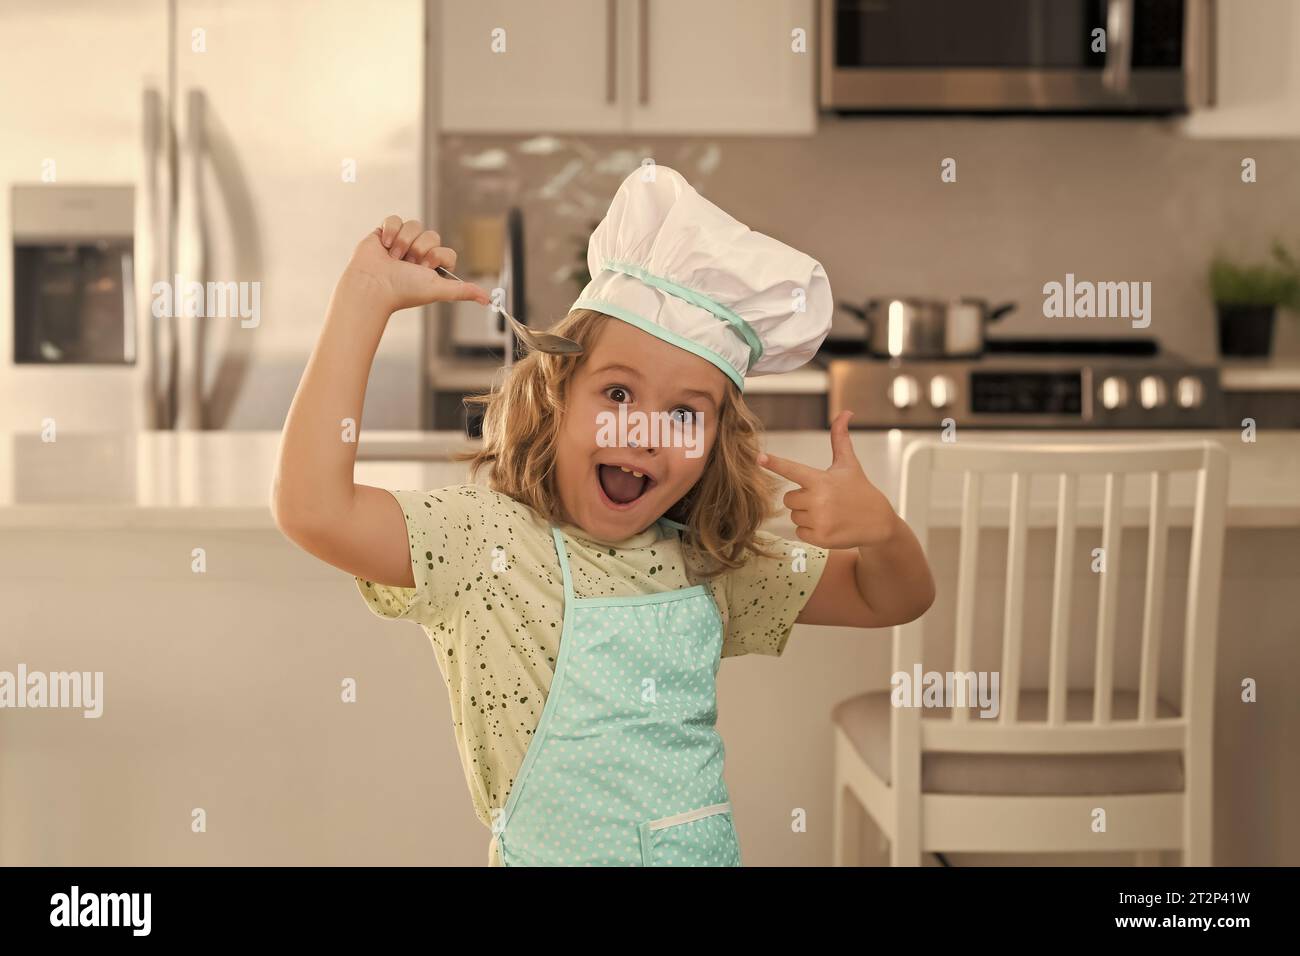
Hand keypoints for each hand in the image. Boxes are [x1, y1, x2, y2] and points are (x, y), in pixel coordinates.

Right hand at [340, 216, 491, 313]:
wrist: (372, 284)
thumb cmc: (403, 289)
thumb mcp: (438, 289)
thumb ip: (463, 291)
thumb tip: (488, 301)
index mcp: (432, 268)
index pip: (447, 252)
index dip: (436, 257)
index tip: (424, 269)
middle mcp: (418, 254)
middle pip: (432, 235)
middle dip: (420, 249)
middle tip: (408, 264)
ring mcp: (401, 243)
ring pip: (415, 225)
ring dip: (404, 242)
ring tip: (393, 258)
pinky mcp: (385, 232)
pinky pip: (395, 218)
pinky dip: (390, 231)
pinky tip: (384, 246)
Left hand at [757, 411, 898, 548]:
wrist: (878, 522)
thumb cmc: (859, 489)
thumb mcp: (849, 464)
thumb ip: (840, 439)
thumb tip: (846, 412)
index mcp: (821, 479)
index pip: (793, 469)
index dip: (775, 463)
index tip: (758, 458)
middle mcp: (818, 499)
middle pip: (788, 499)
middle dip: (801, 498)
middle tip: (823, 499)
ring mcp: (819, 520)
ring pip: (793, 515)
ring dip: (806, 515)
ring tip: (828, 512)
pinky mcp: (820, 537)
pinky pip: (799, 531)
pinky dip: (810, 530)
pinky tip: (828, 525)